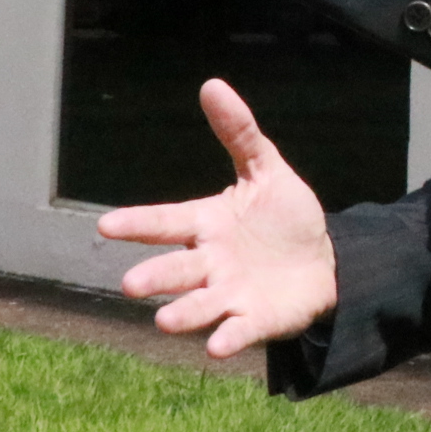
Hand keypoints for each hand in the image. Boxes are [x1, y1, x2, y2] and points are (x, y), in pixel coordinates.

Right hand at [99, 79, 338, 357]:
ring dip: (183, 314)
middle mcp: (210, 264)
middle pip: (176, 270)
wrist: (324, 260)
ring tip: (163, 321)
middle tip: (130, 285)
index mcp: (206, 225)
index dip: (137, 224)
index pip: (166, 222)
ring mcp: (231, 295)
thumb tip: (211, 84)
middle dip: (155, 276)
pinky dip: (227, 338)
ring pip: (200, 306)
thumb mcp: (265, 170)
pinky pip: (238, 331)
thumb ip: (239, 133)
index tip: (105, 225)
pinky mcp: (256, 320)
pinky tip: (215, 347)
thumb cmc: (284, 216)